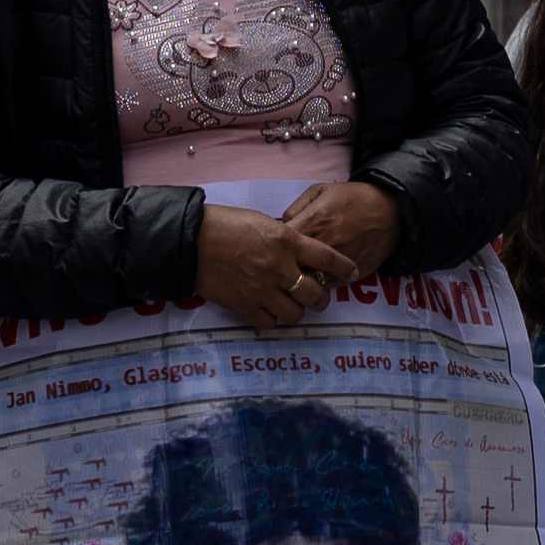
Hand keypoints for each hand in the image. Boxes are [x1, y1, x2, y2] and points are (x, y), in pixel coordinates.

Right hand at [192, 203, 333, 330]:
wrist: (192, 239)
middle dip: (321, 299)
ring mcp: (262, 289)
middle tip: (318, 298)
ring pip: (294, 314)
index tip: (352, 273)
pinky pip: (268, 323)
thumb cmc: (225, 223)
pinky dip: (271, 320)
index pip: (327, 258)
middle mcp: (280, 267)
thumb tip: (297, 250)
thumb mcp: (262, 221)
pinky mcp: (244, 305)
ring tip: (292, 307)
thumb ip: (284, 238)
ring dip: (296, 312)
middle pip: (314, 294)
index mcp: (287, 241)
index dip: (344, 268)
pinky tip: (269, 313)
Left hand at [284, 182, 399, 283]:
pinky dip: (321, 284)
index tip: (274, 248)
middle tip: (282, 266)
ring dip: (302, 281)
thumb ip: (296, 207)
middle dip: (284, 268)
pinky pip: (328, 287)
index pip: (280, 243)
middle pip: (291, 267)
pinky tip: (319, 276)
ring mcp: (337, 262)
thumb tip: (280, 225)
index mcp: (312, 222)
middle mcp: (323, 245)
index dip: (273, 247)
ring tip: (300, 275)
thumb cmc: (353, 197)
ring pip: (308, 282)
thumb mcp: (321, 190)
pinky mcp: (351, 275)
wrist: (390, 210)